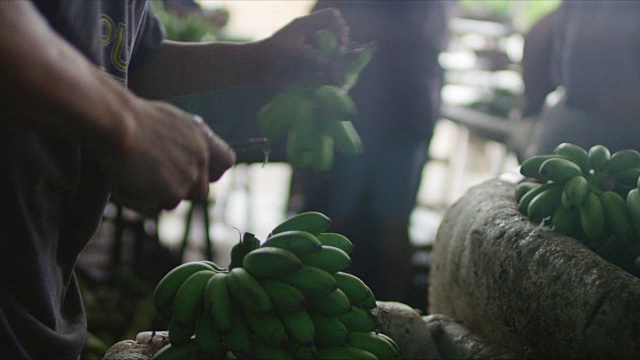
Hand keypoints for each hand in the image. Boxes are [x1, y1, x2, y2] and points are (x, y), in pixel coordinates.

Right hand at [97, 100, 235, 215]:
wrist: (117, 124)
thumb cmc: (133, 117)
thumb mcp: (170, 122)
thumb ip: (186, 140)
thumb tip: (188, 154)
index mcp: (203, 139)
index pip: (226, 162)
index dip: (212, 170)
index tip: (196, 170)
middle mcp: (201, 161)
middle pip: (200, 191)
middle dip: (181, 190)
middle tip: (154, 177)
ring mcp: (188, 180)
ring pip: (174, 202)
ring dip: (155, 194)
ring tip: (132, 173)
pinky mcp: (170, 195)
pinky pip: (152, 209)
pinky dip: (138, 201)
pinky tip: (124, 182)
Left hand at [259, 8, 349, 86]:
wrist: (256, 68)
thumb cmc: (270, 53)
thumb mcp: (293, 51)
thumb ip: (313, 56)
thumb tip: (333, 66)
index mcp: (306, 25)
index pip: (332, 17)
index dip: (340, 26)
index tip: (340, 42)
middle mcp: (311, 37)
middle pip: (336, 35)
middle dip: (343, 44)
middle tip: (341, 55)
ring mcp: (311, 51)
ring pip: (333, 53)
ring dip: (339, 61)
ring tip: (341, 74)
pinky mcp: (309, 66)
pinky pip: (326, 67)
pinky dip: (331, 73)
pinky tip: (335, 80)